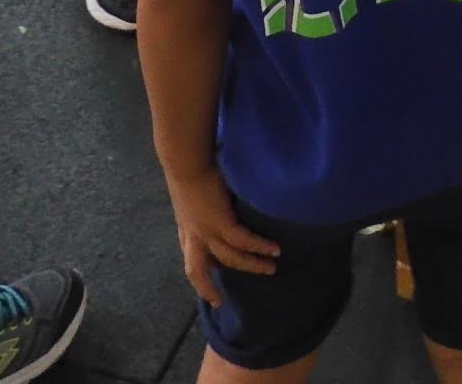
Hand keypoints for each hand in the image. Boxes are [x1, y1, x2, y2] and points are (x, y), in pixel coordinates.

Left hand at [167, 171, 281, 307]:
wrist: (187, 159)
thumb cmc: (189, 166)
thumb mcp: (191, 192)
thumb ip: (200, 203)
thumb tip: (213, 202)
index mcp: (187, 228)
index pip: (190, 259)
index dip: (199, 276)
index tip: (208, 292)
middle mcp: (194, 234)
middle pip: (198, 270)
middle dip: (208, 287)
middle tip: (220, 302)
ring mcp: (206, 231)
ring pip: (230, 258)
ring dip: (252, 265)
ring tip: (271, 268)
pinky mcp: (221, 223)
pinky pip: (243, 242)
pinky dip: (259, 247)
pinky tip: (274, 249)